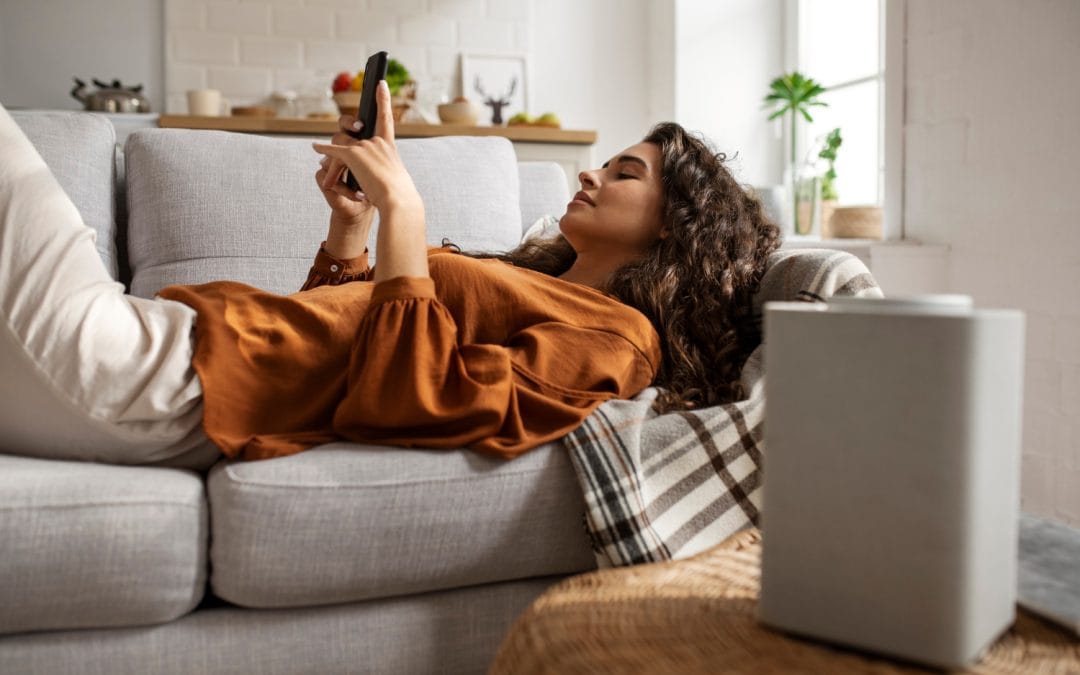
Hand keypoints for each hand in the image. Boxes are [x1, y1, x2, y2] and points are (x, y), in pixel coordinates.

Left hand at [311, 80, 421, 215]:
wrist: (398, 201)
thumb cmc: (399, 197)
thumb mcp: (394, 180)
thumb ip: (384, 171)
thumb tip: (378, 176)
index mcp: (389, 146)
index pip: (386, 117)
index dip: (383, 99)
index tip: (380, 82)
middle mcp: (377, 141)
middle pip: (355, 137)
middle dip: (351, 130)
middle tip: (353, 126)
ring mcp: (365, 146)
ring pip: (343, 149)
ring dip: (335, 164)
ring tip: (331, 177)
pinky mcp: (353, 154)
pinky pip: (333, 151)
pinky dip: (324, 149)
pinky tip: (315, 147)